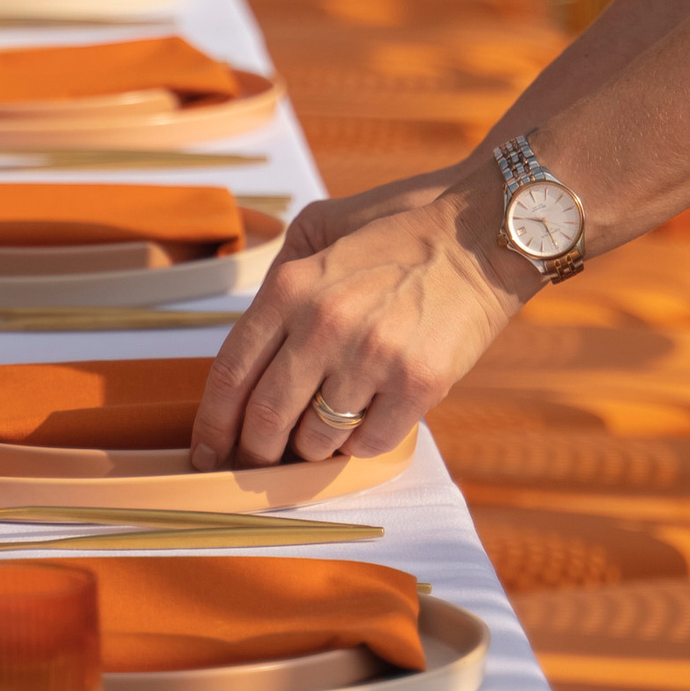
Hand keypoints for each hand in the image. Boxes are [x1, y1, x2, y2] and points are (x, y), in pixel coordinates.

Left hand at [188, 167, 534, 468]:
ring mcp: (372, 356)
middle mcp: (324, 323)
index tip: (207, 451)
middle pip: (264, 420)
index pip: (229, 375)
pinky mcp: (418, 383)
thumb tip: (254, 339)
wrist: (482, 232)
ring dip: (314, 447)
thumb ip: (281, 274)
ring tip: (324, 432)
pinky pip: (369, 444)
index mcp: (291, 286)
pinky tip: (369, 419)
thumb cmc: (399, 229)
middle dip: (254, 454)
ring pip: (316, 440)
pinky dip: (362, 444)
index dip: (212, 425)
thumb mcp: (322, 226)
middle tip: (257, 464)